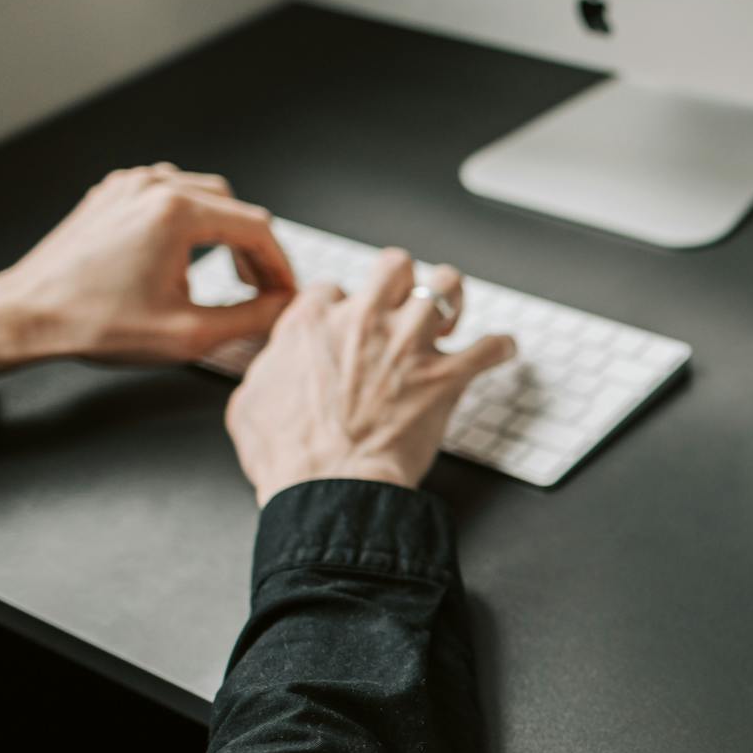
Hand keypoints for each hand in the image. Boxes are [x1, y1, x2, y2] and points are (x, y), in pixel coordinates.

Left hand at [0, 163, 295, 384]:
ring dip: (224, 230)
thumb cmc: (95, 323)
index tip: (285, 293)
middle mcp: (153, 187)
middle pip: (233, 206)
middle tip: (259, 288)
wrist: (27, 314)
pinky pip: (167, 193)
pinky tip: (186, 253)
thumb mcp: (190, 334)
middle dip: (254, 248)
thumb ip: (251, 317)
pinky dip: (189, 219)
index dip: (280, 265)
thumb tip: (284, 307)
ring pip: (203, 194)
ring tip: (228, 272)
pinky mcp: (111, 194)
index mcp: (176, 213)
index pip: (257, 227)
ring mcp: (129, 186)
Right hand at [225, 250, 516, 505]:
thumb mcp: (250, 402)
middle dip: (403, 279)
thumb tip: (277, 366)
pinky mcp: (445, 377)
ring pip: (446, 286)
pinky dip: (500, 348)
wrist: (330, 485)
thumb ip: (269, 370)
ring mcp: (408, 345)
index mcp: (314, 323)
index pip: (334, 289)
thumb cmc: (288, 454)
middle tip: (407, 302)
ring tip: (454, 313)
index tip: (350, 325)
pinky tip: (502, 350)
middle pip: (394, 266)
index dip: (343, 307)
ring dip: (453, 297)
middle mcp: (364, 322)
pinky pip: (489, 348)